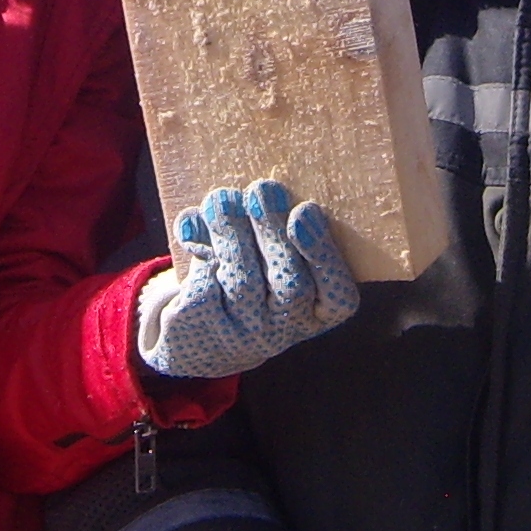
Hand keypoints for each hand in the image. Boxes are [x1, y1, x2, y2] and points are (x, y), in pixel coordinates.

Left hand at [136, 181, 360, 381]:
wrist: (201, 339)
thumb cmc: (253, 280)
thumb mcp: (279, 263)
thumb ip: (285, 232)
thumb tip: (268, 191)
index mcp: (317, 313)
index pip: (338, 297)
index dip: (323, 254)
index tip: (304, 210)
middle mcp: (285, 331)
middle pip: (289, 285)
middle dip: (274, 231)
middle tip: (262, 190)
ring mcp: (244, 335)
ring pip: (243, 282)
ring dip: (232, 233)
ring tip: (222, 198)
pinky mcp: (203, 328)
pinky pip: (205, 287)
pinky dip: (199, 247)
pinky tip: (191, 223)